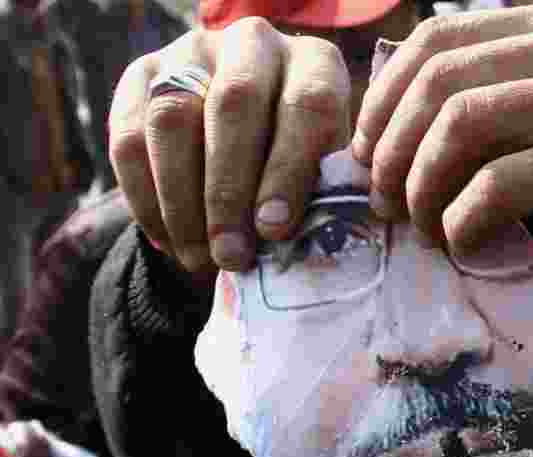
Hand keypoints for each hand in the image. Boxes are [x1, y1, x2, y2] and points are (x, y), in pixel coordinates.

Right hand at [108, 18, 351, 273]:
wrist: (248, 136)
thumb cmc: (300, 164)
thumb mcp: (324, 172)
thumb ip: (318, 197)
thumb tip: (304, 248)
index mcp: (315, 63)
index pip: (307, 104)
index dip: (289, 170)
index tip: (275, 231)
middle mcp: (253, 44)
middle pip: (234, 104)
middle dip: (229, 191)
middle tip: (232, 254)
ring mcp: (192, 53)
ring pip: (173, 120)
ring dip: (183, 203)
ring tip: (201, 258)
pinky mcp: (140, 75)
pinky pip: (129, 139)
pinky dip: (147, 201)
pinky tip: (170, 242)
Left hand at [351, 0, 532, 307]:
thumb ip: (507, 112)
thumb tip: (399, 137)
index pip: (438, 39)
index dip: (384, 99)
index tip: (371, 156)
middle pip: (438, 79)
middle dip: (392, 149)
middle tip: (386, 204)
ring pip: (460, 123)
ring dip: (422, 187)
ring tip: (425, 228)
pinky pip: (501, 184)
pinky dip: (463, 222)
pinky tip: (468, 245)